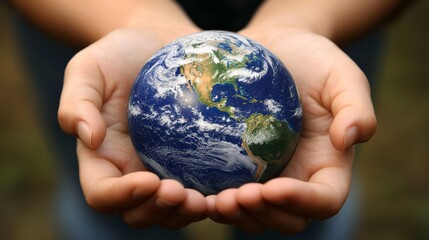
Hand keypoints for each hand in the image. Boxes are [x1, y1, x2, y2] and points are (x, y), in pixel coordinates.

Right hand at [58, 28, 205, 228]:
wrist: (155, 45)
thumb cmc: (117, 56)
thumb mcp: (88, 70)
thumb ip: (77, 103)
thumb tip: (88, 137)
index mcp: (101, 158)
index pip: (102, 193)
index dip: (122, 196)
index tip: (148, 180)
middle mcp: (130, 172)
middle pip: (138, 212)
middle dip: (158, 211)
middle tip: (182, 193)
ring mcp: (161, 169)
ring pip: (169, 210)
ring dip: (185, 213)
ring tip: (205, 199)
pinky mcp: (189, 162)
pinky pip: (199, 189)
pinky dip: (210, 197)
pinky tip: (229, 188)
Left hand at [206, 28, 376, 233]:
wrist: (277, 49)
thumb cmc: (314, 62)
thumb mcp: (342, 76)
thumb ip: (356, 108)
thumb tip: (350, 140)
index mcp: (327, 166)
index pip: (324, 200)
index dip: (301, 202)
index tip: (273, 187)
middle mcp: (298, 178)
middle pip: (287, 218)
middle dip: (263, 215)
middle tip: (236, 197)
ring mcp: (267, 175)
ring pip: (255, 215)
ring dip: (236, 216)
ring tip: (215, 201)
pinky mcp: (239, 167)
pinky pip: (228, 193)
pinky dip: (215, 200)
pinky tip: (196, 190)